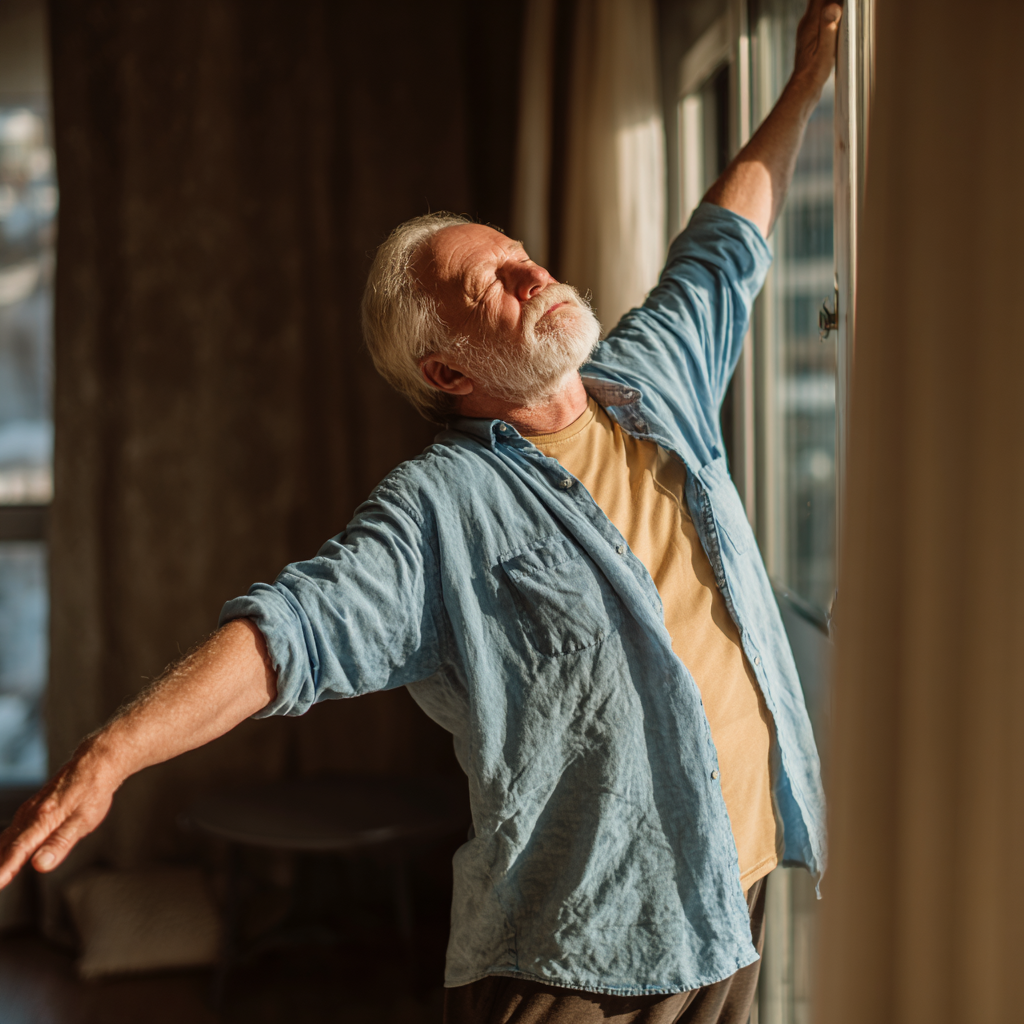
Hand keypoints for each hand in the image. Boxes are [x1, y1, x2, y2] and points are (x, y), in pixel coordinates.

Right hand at [0, 742, 118, 888]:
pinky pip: (12, 830)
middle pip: (6, 847)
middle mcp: (29, 816)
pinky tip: (2, 854)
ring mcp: (28, 811)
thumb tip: (40, 865)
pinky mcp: (31, 809)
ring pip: (6, 838)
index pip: (18, 851)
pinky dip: (3, 845)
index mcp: (42, 820)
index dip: (4, 871)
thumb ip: (60, 843)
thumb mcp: (83, 820)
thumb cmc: (92, 793)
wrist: (94, 764)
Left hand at [792, 0, 842, 96]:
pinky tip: (837, 15)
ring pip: (819, 6)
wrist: (804, 87)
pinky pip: (820, 16)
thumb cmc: (814, 72)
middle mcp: (807, 23)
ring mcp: (808, 29)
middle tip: (846, 5)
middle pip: (819, 0)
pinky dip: (829, 12)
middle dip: (832, 1)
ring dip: (831, 4)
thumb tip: (832, 7)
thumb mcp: (825, 50)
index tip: (844, 2)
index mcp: (810, 23)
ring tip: (844, 8)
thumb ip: (828, 27)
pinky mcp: (811, 35)